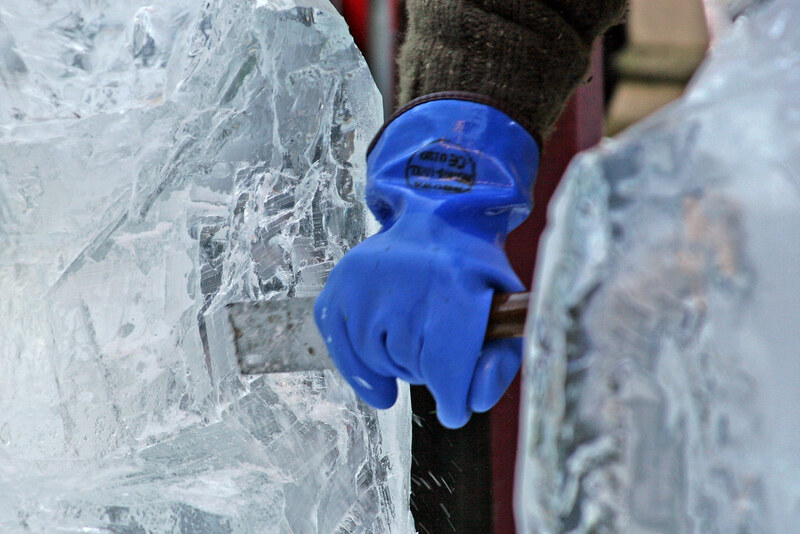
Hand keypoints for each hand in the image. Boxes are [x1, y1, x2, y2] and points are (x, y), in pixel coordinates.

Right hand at [315, 210, 524, 427]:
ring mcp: (366, 278)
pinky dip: (362, 368)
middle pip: (412, 368)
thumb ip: (499, 367)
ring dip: (398, 365)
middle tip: (439, 344)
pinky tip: (380, 368)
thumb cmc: (476, 279)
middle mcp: (405, 275)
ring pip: (378, 362)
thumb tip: (465, 406)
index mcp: (456, 281)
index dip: (453, 398)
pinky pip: (343, 350)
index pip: (445, 366)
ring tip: (413, 335)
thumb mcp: (506, 315)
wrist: (440, 224)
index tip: (455, 407)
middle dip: (429, 373)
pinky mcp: (341, 283)